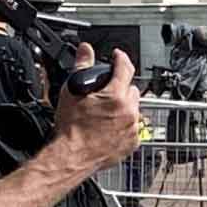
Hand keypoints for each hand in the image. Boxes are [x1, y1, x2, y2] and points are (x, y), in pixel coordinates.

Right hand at [53, 43, 140, 169]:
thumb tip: (85, 50)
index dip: (120, 58)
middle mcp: (129, 112)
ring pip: (135, 108)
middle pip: (132, 89)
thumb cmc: (71, 128)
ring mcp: (133, 129)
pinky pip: (134, 127)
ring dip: (124, 106)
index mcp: (116, 96)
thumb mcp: (72, 91)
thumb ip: (82, 66)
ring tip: (106, 110)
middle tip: (106, 91)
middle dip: (120, 87)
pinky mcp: (133, 143)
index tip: (117, 56)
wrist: (72, 156)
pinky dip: (126, 124)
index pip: (125, 68)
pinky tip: (110, 125)